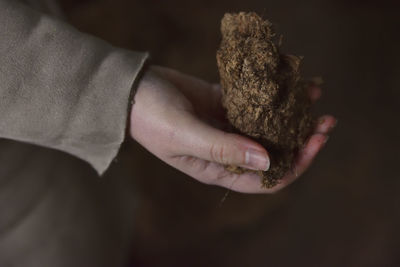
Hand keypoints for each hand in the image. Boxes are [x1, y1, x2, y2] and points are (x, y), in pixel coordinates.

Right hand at [129, 66, 335, 192]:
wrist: (129, 89)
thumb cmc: (150, 118)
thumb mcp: (185, 136)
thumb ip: (223, 148)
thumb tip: (268, 160)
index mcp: (218, 168)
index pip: (266, 178)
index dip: (295, 165)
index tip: (314, 143)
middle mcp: (227, 150)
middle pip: (273, 151)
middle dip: (301, 138)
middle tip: (325, 120)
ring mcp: (226, 126)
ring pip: (267, 125)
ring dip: (291, 113)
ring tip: (314, 94)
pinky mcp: (223, 103)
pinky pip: (253, 102)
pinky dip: (272, 94)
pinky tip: (289, 82)